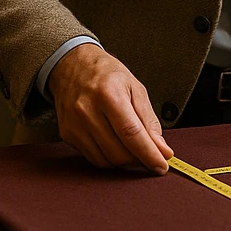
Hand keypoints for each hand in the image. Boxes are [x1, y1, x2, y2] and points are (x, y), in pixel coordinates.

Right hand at [48, 43, 173, 173]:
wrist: (72, 65)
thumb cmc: (106, 74)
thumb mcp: (135, 88)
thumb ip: (149, 121)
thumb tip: (162, 150)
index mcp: (108, 94)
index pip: (131, 133)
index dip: (149, 154)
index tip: (162, 165)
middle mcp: (87, 110)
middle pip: (119, 152)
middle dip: (139, 159)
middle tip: (149, 153)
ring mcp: (74, 124)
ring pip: (107, 160)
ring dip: (124, 161)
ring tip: (131, 146)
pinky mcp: (67, 134)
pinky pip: (93, 158)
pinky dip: (109, 158)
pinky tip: (114, 144)